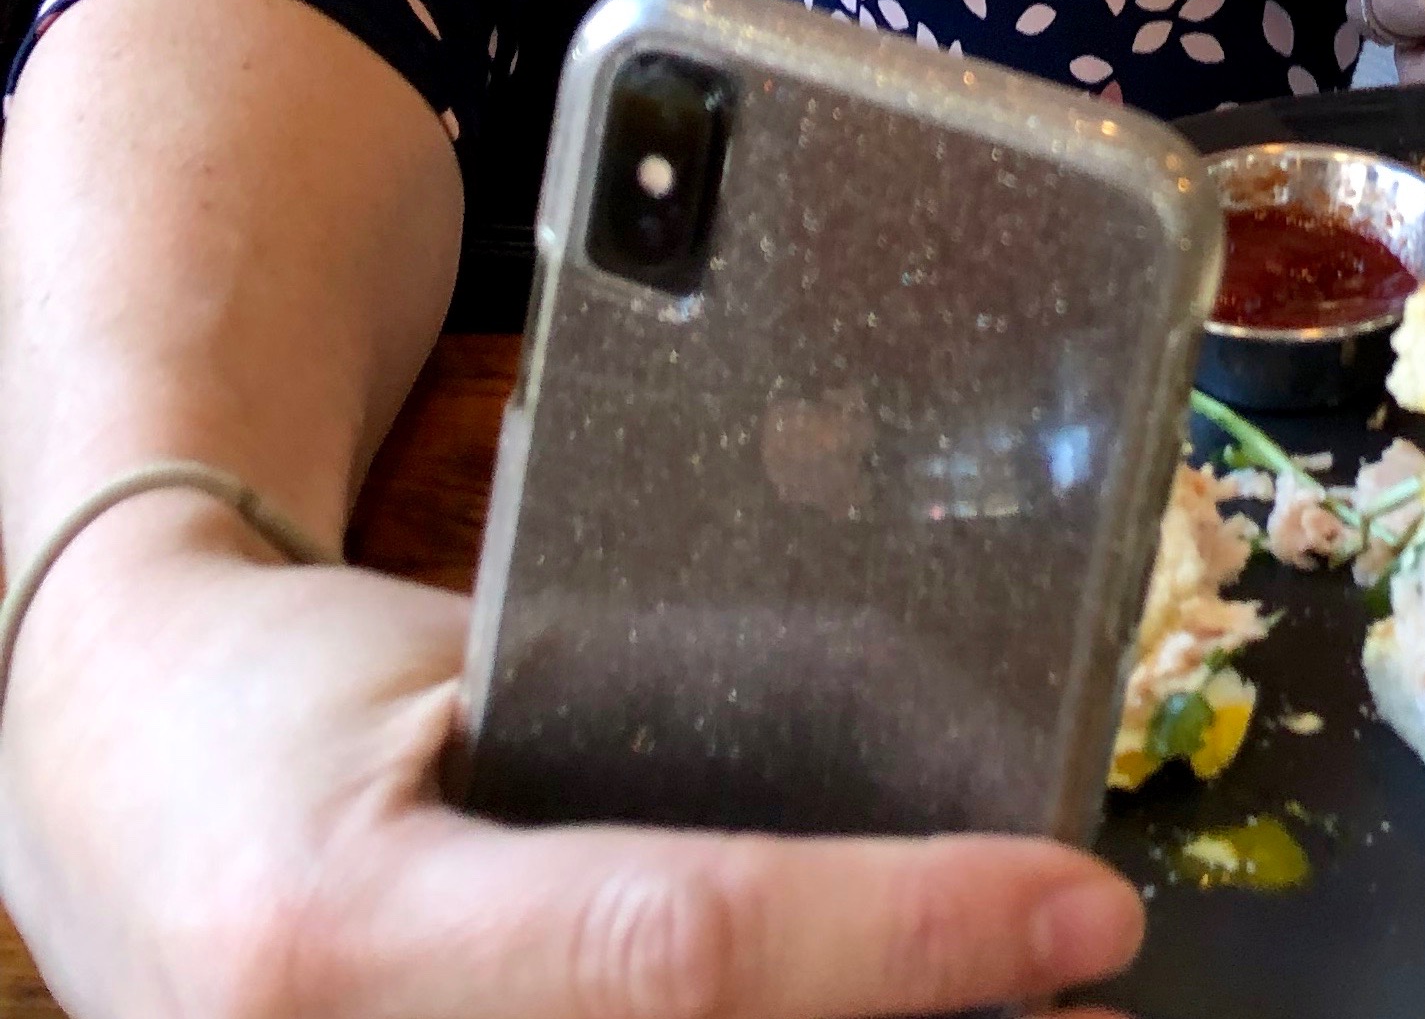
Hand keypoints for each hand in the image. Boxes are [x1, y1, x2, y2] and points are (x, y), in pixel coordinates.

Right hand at [0, 502, 1144, 1018]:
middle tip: (1083, 988)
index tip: (1081, 908)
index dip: (903, 936)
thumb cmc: (294, 691)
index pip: (681, 949)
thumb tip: (914, 789)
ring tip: (1028, 1014)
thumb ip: (649, 736)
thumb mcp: (458, 668)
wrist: (111, 780)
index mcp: (343, 929)